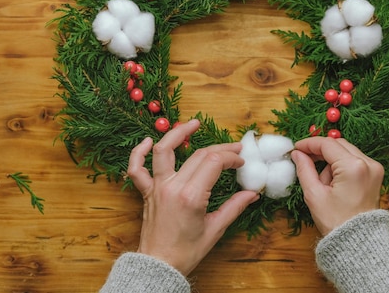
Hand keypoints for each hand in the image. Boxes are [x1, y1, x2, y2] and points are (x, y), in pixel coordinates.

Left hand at [126, 119, 258, 275]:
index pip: (215, 162)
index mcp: (191, 196)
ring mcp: (156, 187)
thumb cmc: (187, 251)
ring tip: (193, 123)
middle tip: (235, 147)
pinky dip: (139, 152)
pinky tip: (148, 140)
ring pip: (164, 151)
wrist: (159, 265)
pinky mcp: (146, 192)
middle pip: (198, 155)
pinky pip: (136, 168)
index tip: (241, 161)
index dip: (231, 157)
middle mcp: (172, 186)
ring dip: (178, 133)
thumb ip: (234, 207)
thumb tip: (253, 193)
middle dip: (220, 148)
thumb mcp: (215, 230)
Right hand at [291, 137, 383, 235]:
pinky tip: (334, 183)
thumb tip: (297, 154)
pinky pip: (355, 160)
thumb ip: (304, 169)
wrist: (359, 241)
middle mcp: (368, 163)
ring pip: (346, 151)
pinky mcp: (376, 174)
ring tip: (323, 182)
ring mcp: (375, 168)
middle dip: (320, 151)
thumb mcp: (314, 195)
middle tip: (304, 159)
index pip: (327, 144)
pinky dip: (342, 166)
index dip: (309, 144)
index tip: (296, 148)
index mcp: (353, 167)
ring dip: (331, 160)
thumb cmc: (336, 222)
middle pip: (338, 144)